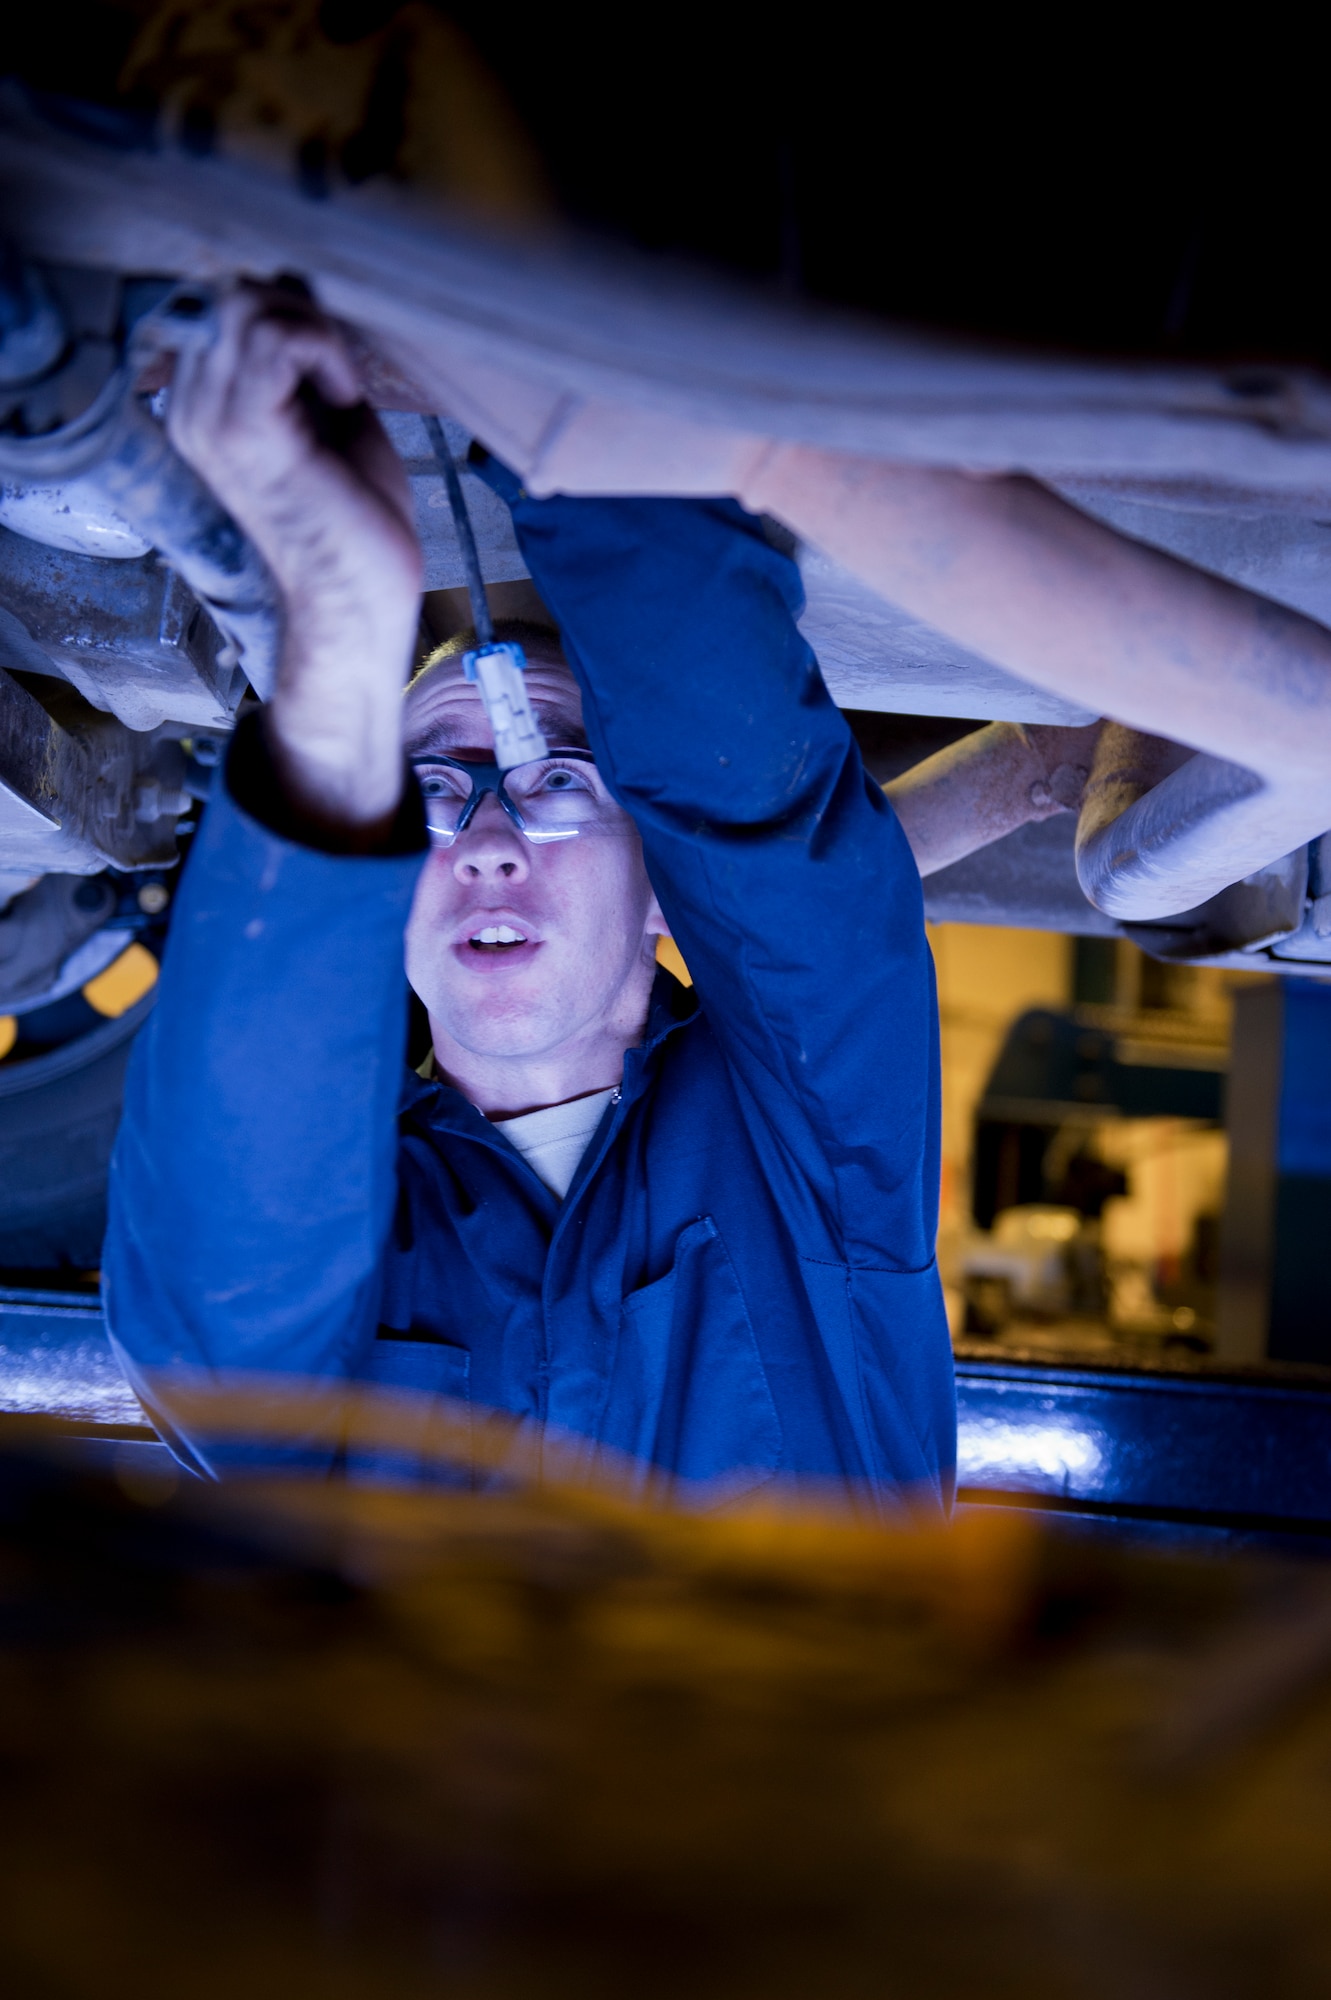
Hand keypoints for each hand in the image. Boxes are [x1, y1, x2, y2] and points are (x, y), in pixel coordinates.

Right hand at [168, 282, 423, 836]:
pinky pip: (276, 338)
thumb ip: (304, 357)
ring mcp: (211, 422)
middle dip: (301, 313)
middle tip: (340, 374)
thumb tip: (296, 286)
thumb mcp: (329, 415)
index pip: (222, 304)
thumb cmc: (355, 520)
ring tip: (342, 389)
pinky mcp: (246, 434)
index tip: (330, 367)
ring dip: (314, 331)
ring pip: (246, 303)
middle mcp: (192, 411)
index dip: (286, 313)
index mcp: (203, 408)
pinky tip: (344, 399)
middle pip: (229, 293)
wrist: (358, 600)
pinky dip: (324, 350)